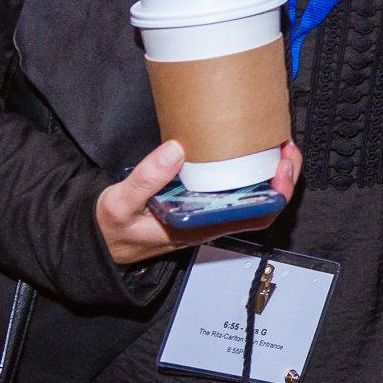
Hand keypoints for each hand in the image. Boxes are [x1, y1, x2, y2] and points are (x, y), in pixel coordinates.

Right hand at [95, 138, 300, 264]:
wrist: (98, 241)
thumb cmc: (112, 229)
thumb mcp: (120, 204)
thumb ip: (146, 179)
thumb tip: (175, 151)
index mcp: (201, 226)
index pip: (258, 215)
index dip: (279, 191)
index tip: (283, 163)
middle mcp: (211, 221)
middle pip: (264, 202)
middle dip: (282, 173)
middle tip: (284, 143)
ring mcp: (207, 212)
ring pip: (252, 194)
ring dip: (267, 169)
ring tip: (272, 141)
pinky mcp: (199, 201)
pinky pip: (233, 188)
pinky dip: (246, 168)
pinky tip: (243, 148)